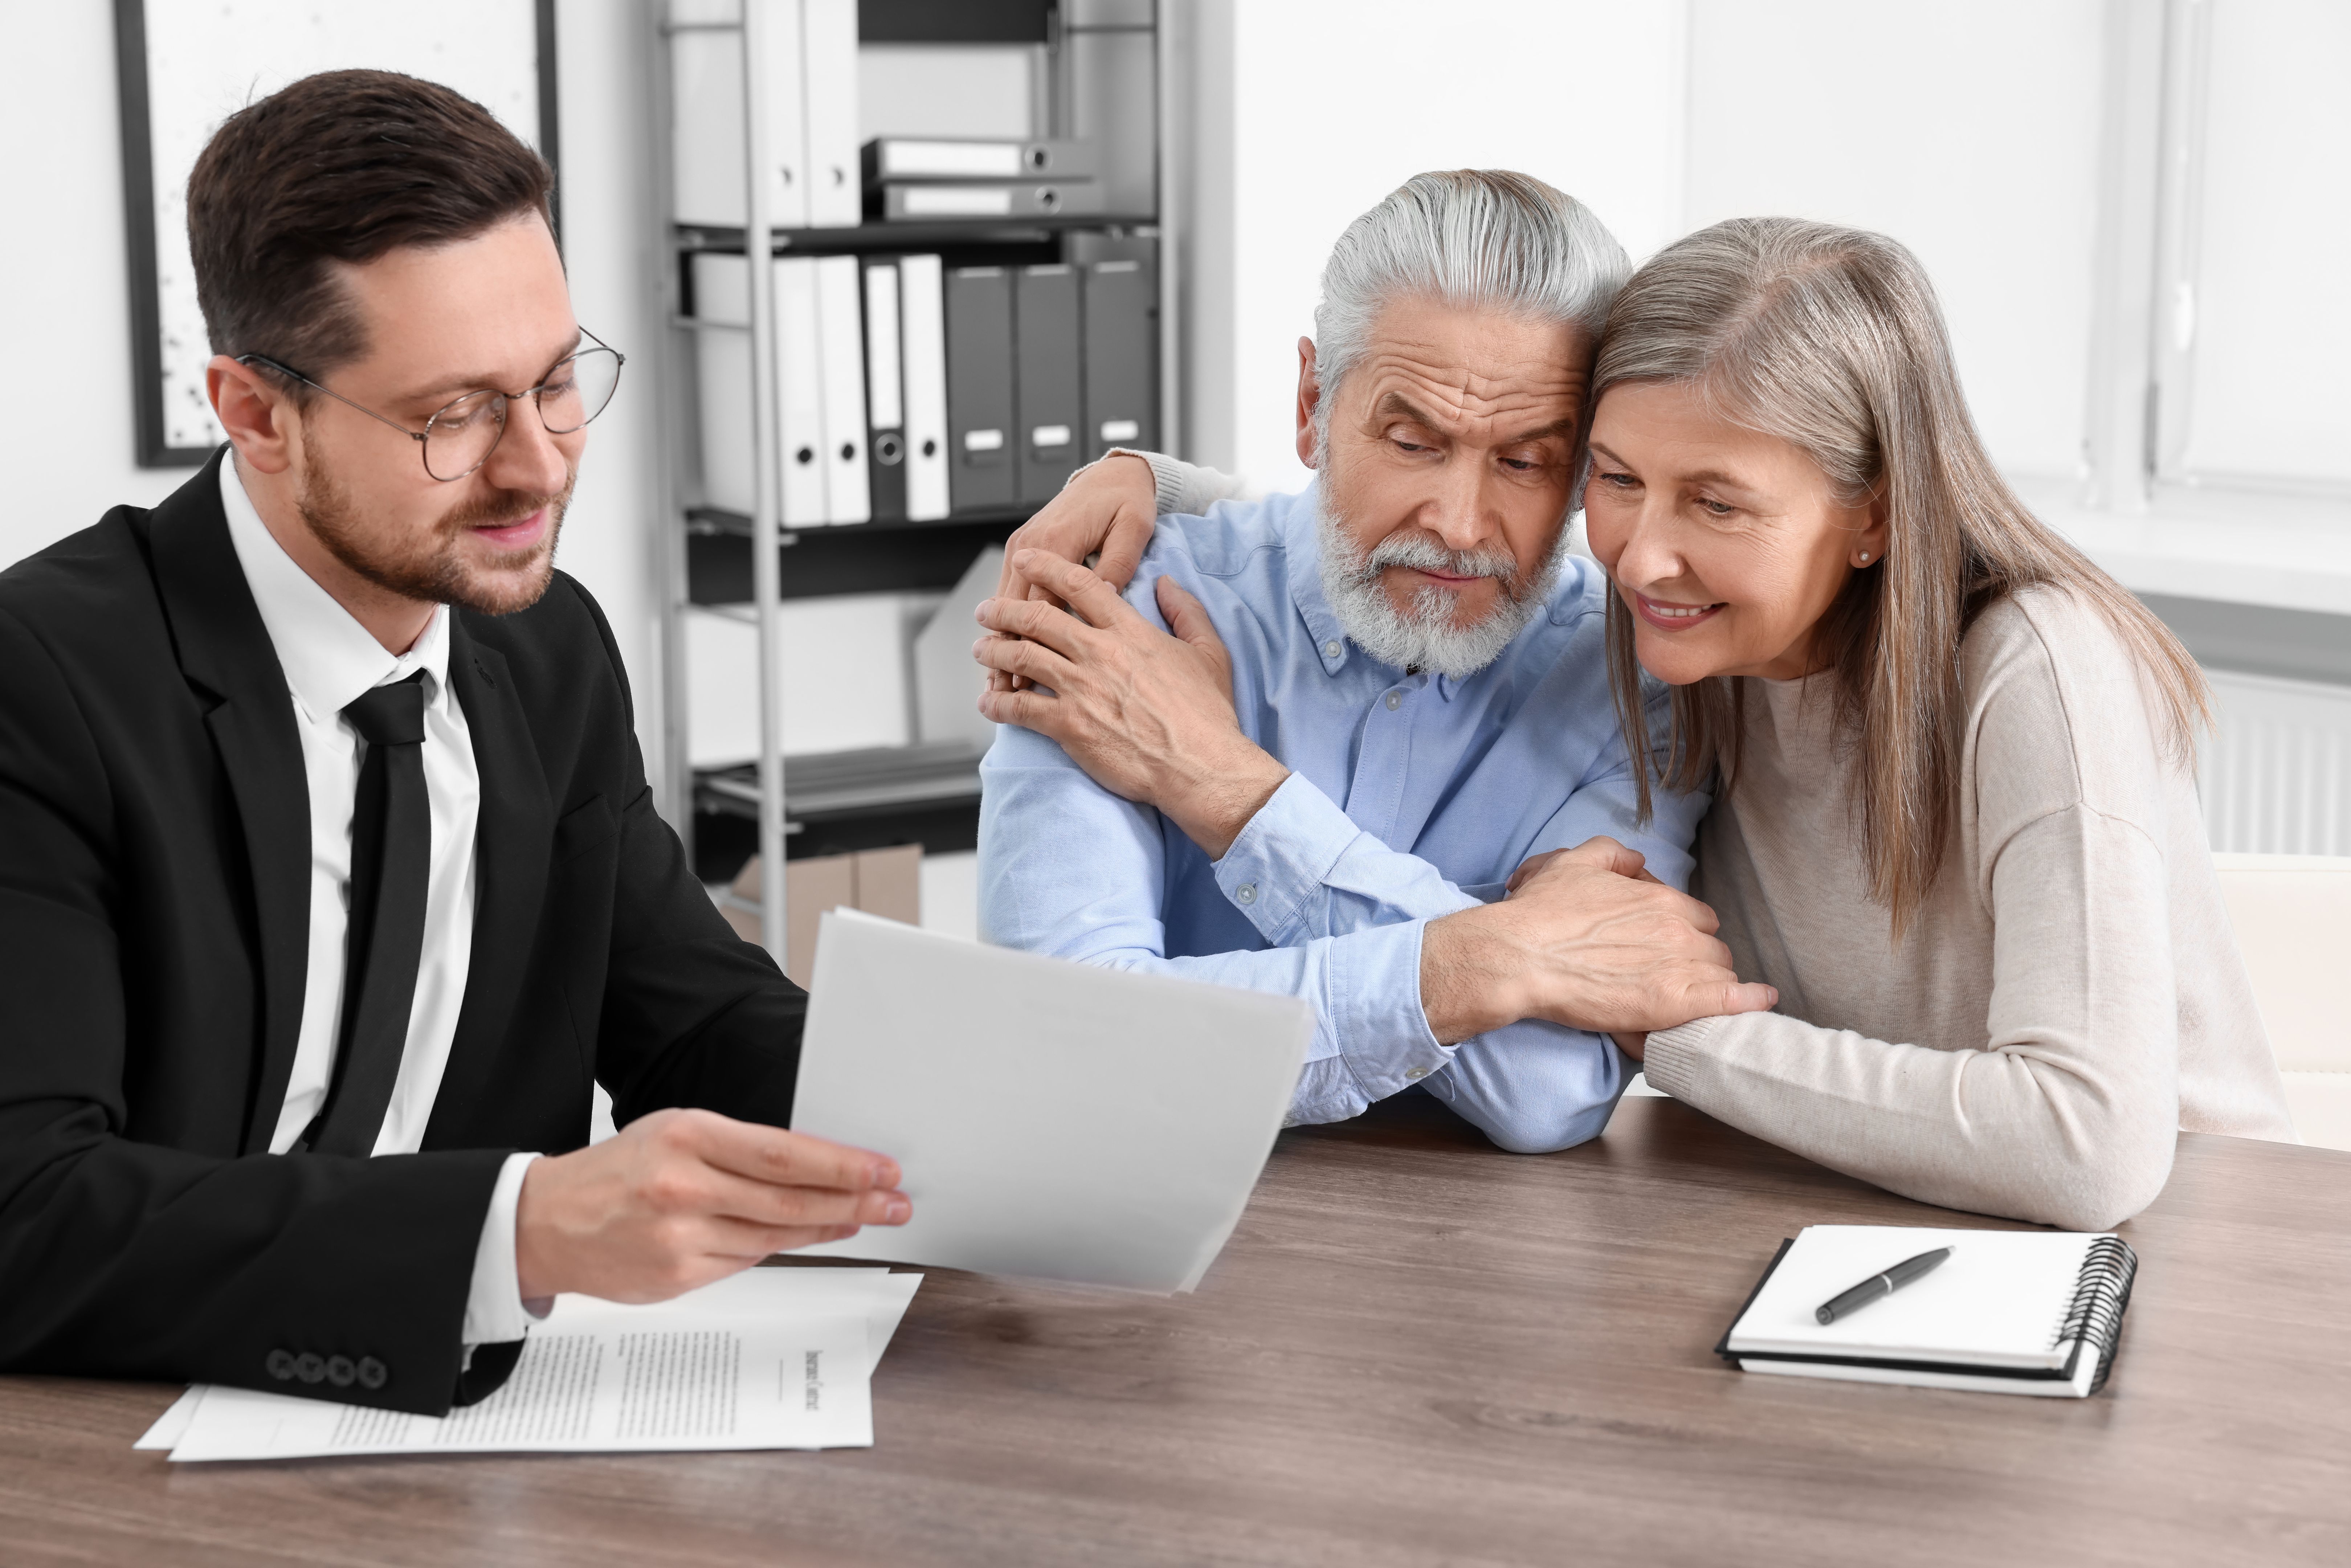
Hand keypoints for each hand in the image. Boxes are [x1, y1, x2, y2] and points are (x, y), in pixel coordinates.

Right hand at [514, 1108, 908, 1303]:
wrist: (546, 1222)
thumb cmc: (619, 1171)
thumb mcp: (676, 1133)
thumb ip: (740, 1149)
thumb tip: (814, 1165)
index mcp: (687, 1137)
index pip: (784, 1154)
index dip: (841, 1165)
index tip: (881, 1170)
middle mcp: (684, 1186)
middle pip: (789, 1199)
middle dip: (853, 1202)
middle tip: (894, 1202)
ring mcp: (680, 1236)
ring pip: (774, 1235)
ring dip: (827, 1228)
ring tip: (864, 1218)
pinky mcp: (678, 1277)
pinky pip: (746, 1261)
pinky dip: (779, 1247)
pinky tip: (807, 1237)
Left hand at [973, 550, 1287, 858]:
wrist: (1201, 767)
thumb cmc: (1207, 716)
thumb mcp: (1209, 653)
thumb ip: (1187, 611)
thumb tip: (1166, 584)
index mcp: (1130, 632)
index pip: (1079, 585)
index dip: (1047, 567)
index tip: (1027, 559)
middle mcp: (1100, 654)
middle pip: (1037, 618)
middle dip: (1004, 610)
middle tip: (987, 610)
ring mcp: (1081, 689)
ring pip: (1021, 656)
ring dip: (994, 650)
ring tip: (981, 649)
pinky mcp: (1069, 726)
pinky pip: (1020, 707)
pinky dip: (998, 702)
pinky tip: (988, 701)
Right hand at [989, 453, 1159, 691]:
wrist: (1112, 474)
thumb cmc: (1126, 502)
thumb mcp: (1132, 530)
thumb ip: (1117, 565)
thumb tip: (1105, 599)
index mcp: (1058, 541)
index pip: (1039, 604)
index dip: (1032, 647)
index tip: (1028, 681)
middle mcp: (1032, 544)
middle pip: (1013, 609)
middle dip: (1006, 653)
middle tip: (1004, 693)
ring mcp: (1022, 546)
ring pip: (1004, 603)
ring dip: (1000, 642)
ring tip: (997, 683)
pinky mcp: (1022, 550)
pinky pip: (1009, 592)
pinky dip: (1004, 624)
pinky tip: (1004, 651)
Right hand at [1419, 837, 1777, 1040]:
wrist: (1520, 956)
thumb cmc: (1541, 912)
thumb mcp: (1575, 863)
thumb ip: (1613, 855)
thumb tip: (1638, 862)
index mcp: (1659, 899)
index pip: (1698, 918)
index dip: (1687, 934)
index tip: (1671, 949)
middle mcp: (1677, 929)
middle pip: (1713, 948)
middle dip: (1699, 961)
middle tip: (1673, 978)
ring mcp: (1678, 966)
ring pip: (1720, 975)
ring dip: (1710, 986)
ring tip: (1690, 1002)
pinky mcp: (1673, 1003)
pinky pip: (1730, 1001)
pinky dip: (1749, 1002)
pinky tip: (1760, 1002)